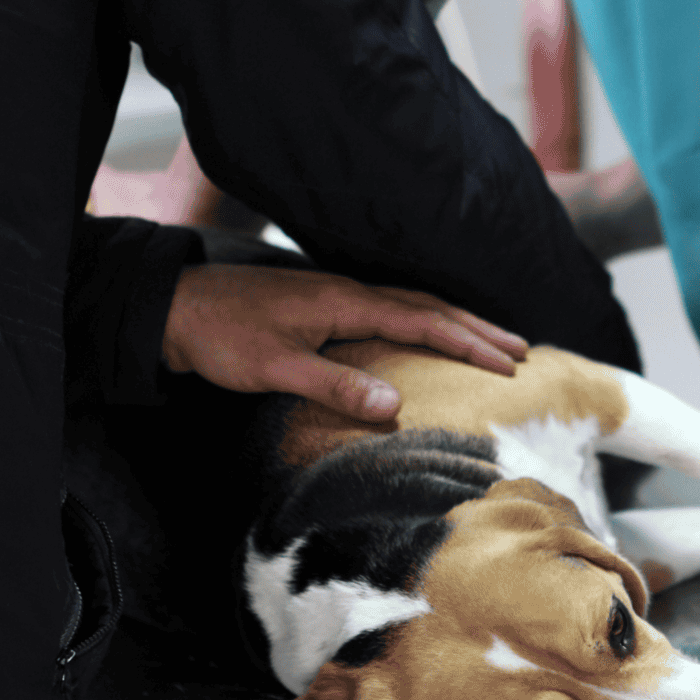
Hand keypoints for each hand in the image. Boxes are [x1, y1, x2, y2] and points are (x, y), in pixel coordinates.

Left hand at [162, 264, 526, 419]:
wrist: (177, 309)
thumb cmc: (222, 338)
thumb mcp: (276, 369)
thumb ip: (336, 386)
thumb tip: (396, 407)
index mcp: (346, 304)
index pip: (423, 322)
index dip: (468, 343)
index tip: (507, 364)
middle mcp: (350, 292)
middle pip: (429, 306)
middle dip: (478, 328)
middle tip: (522, 351)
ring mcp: (340, 296)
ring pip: (413, 304)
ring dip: (457, 322)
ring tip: (493, 342)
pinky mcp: (327, 305)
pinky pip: (393, 310)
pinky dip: (426, 322)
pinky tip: (431, 335)